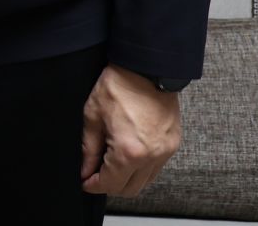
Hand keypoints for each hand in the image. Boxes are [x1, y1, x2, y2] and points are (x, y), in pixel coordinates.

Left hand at [80, 64, 181, 196]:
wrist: (147, 68)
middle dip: (110, 186)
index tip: (85, 181)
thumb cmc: (118, 86)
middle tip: (96, 174)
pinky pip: (157, 168)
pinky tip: (129, 155)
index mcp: (129, 152)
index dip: (93, 185)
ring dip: (127, 179)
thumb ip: (89, 148)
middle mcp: (151, 157)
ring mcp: (165, 152)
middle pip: (130, 189)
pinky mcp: (173, 144)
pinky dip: (142, 168)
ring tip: (112, 165)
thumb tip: (85, 169)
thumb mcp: (93, 116)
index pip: (110, 184)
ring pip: (145, 181)